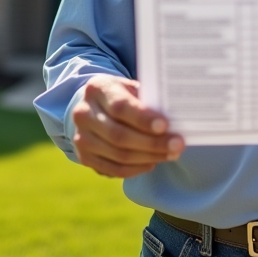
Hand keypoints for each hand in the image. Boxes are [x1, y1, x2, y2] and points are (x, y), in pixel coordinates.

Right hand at [70, 74, 184, 177]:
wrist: (93, 106)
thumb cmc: (121, 95)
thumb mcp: (130, 87)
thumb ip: (147, 99)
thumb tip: (174, 116)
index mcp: (96, 89)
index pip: (120, 107)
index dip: (143, 118)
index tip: (165, 126)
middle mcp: (83, 113)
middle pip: (119, 135)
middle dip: (152, 143)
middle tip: (177, 145)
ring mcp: (81, 137)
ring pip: (118, 155)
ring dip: (148, 157)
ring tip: (170, 154)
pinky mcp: (84, 156)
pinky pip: (113, 169)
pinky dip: (136, 169)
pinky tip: (152, 162)